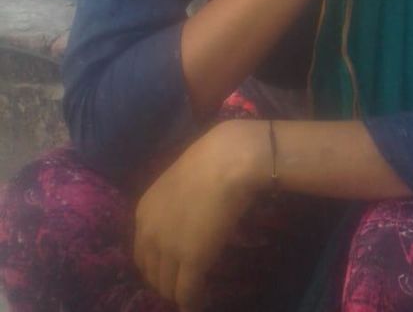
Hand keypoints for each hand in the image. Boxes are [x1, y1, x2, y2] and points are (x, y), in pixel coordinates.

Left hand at [134, 120, 264, 310]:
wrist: (227, 160)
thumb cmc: (209, 160)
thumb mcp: (179, 181)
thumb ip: (174, 204)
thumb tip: (184, 217)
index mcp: (143, 211)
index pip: (141, 253)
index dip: (156, 265)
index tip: (170, 268)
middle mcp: (149, 233)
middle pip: (151, 273)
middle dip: (165, 281)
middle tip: (183, 283)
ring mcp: (169, 249)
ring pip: (167, 287)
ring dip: (179, 292)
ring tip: (194, 292)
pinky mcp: (192, 261)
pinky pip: (187, 293)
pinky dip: (192, 303)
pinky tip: (200, 305)